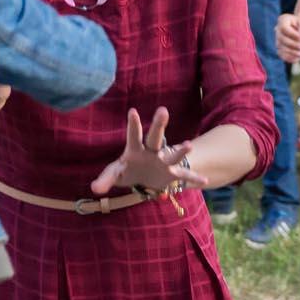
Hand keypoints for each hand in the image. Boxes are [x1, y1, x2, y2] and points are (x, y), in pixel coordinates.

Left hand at [90, 107, 207, 196]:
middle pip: (155, 137)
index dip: (133, 124)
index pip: (133, 135)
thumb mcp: (115, 174)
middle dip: (158, 125)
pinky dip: (193, 178)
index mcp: (135, 150)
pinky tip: (204, 180)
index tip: (132, 111)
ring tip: (189, 145)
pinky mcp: (173, 173)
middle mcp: (151, 152)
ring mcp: (164, 161)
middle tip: (163, 110)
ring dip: (181, 150)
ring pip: (173, 154)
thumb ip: (106, 179)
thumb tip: (94, 188)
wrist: (145, 177)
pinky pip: (184, 175)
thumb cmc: (128, 170)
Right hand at [275, 12, 299, 63]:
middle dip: (293, 44)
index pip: (284, 28)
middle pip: (282, 39)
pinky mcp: (279, 48)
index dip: (293, 34)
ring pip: (281, 48)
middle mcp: (277, 29)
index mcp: (282, 20)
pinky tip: (297, 59)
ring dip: (292, 52)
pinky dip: (289, 58)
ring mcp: (277, 39)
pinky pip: (281, 54)